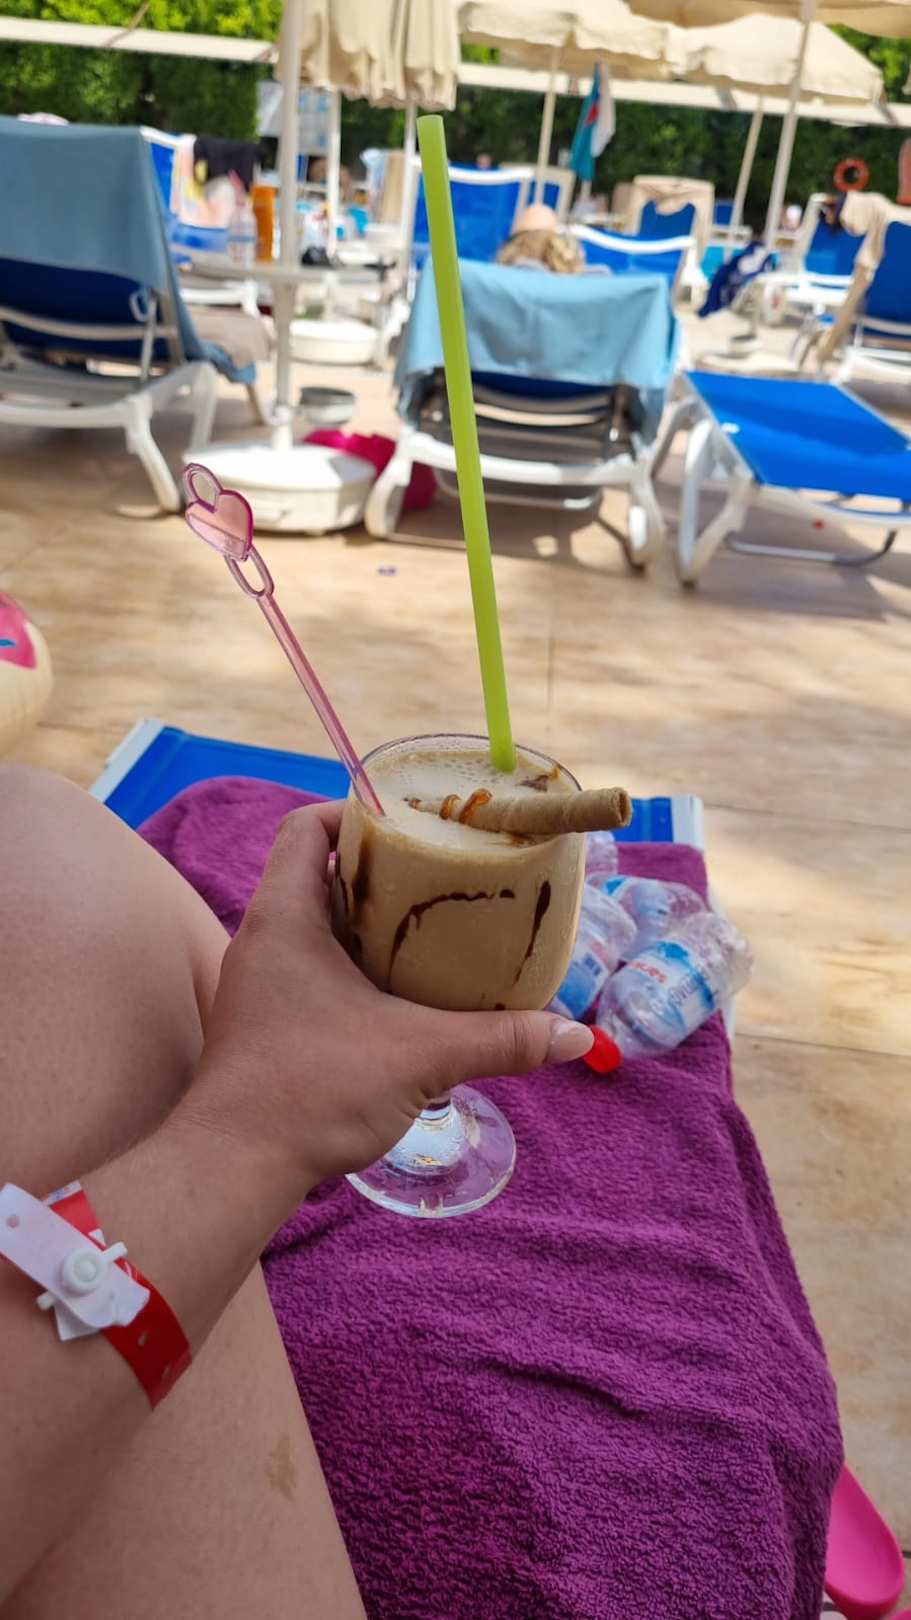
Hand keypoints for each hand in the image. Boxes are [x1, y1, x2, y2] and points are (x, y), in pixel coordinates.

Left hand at [181, 802, 592, 1196]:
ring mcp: (261, 983)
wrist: (233, 1169)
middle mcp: (264, 938)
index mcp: (285, 917)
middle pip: (319, 873)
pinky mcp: (267, 1023)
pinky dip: (355, 966)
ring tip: (435, 927)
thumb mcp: (420, 1057)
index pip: (305, 828)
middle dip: (380, 869)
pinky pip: (313, 968)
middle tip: (442, 873)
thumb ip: (500, 1041)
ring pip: (317, 926)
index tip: (412, 820)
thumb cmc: (312, 1090)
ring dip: (369, 922)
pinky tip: (403, 991)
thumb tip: (576, 1035)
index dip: (354, 811)